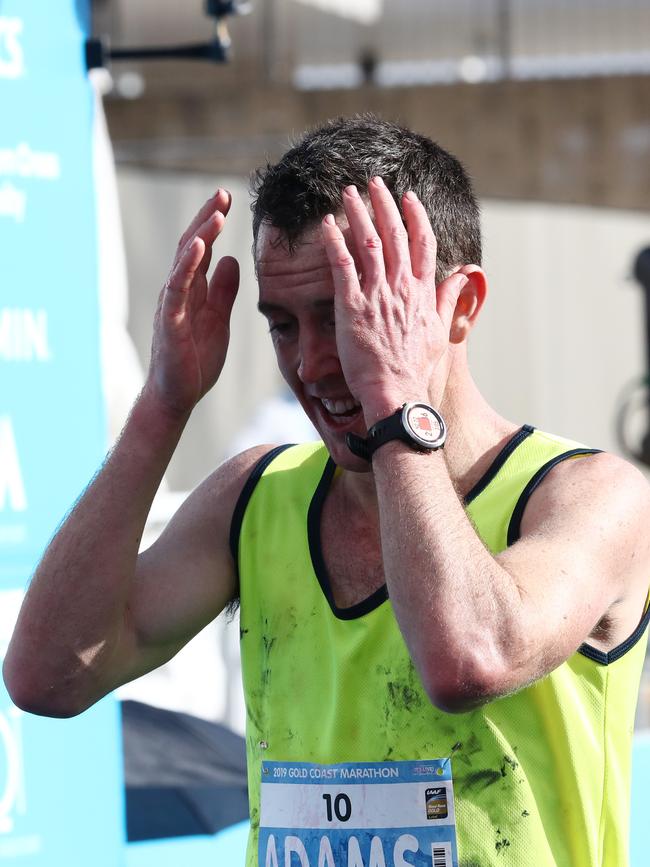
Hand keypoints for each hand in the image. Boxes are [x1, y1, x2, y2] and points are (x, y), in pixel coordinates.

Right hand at [145, 189, 239, 418]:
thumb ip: (223, 291)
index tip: (228, 201)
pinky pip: (177, 288)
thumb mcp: (218, 320)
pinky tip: (199, 246)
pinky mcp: (169, 320)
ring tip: (216, 213)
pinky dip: (187, 265)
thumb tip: (231, 260)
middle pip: (191, 246)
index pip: (201, 249)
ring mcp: (171, 304)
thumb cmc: (194, 360)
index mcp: (191, 290)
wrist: (177, 395)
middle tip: (223, 194)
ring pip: (183, 262)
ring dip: (200, 235)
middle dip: (207, 219)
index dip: (213, 224)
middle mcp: (178, 291)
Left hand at [321, 177, 467, 423]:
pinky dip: (334, 241)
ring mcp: (377, 295)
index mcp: (423, 293)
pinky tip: (326, 223)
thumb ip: (448, 300)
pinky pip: (342, 265)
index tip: (408, 197)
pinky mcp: (352, 306)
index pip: (423, 243)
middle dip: (384, 203)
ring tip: (348, 192)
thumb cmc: (416, 369)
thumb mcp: (440, 333)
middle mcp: (402, 288)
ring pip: (368, 242)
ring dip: (358, 213)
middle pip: (395, 234)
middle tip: (373, 182)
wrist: (396, 392)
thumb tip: (464, 276)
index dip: (415, 216)